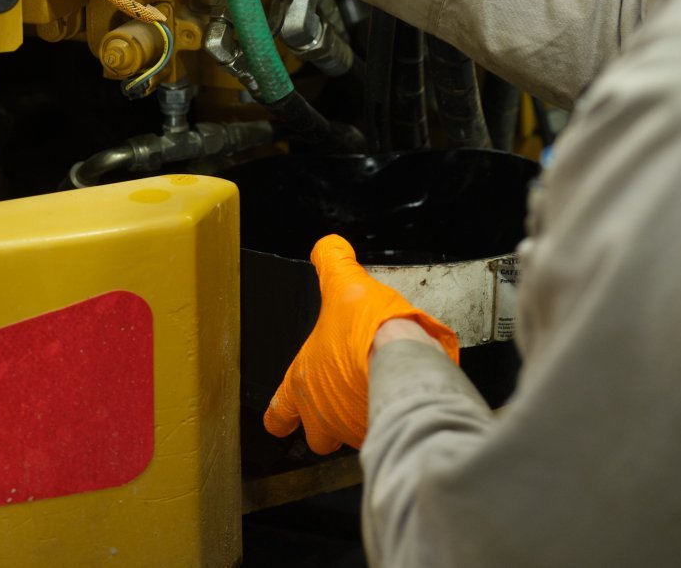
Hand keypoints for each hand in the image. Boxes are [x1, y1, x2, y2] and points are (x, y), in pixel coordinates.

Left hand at [263, 234, 459, 453]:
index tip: (283, 417)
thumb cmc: (366, 329)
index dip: (281, 415)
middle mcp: (321, 415)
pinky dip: (386, 419)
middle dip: (326, 422)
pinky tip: (398, 398)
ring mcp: (350, 429)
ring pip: (349, 435)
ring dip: (359, 417)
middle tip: (343, 396)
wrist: (403, 358)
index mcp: (302, 383)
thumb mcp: (344, 283)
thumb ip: (332, 261)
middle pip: (316, 435)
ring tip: (376, 391)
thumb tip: (327, 245)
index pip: (278, 413)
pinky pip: (379, 432)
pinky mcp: (380, 434)